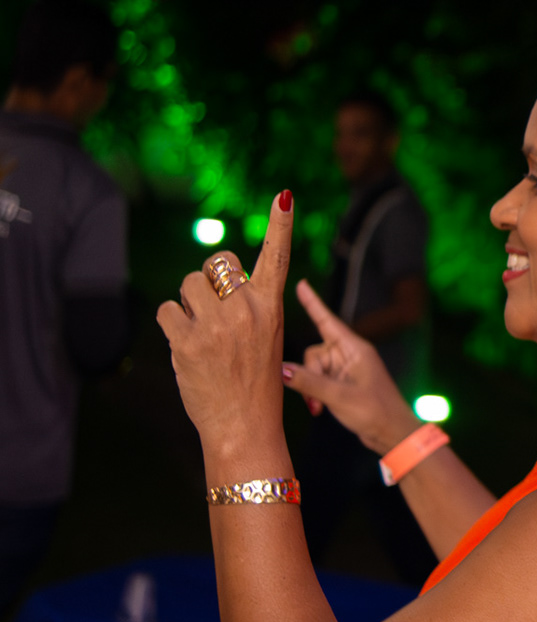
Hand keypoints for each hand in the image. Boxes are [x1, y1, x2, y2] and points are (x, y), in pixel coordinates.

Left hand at [157, 192, 295, 455]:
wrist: (245, 426)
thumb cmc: (254, 382)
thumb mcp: (265, 339)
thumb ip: (247, 306)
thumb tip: (215, 276)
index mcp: (271, 308)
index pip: (277, 258)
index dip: (280, 224)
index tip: (284, 195)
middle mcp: (247, 310)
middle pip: (217, 263)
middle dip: (208, 279)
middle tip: (213, 311)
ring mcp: (217, 325)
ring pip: (187, 284)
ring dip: (187, 303)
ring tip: (201, 334)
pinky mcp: (188, 342)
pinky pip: (167, 311)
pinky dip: (172, 325)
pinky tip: (186, 347)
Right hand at [281, 279, 418, 453]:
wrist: (393, 433)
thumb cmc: (375, 411)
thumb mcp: (339, 396)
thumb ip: (310, 382)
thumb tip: (282, 370)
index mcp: (354, 349)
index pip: (327, 321)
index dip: (312, 303)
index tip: (301, 284)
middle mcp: (349, 355)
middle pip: (313, 353)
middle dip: (308, 375)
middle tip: (315, 401)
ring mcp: (346, 370)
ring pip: (313, 369)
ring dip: (311, 389)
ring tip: (319, 408)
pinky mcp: (343, 383)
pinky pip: (319, 381)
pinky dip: (315, 394)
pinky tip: (320, 409)